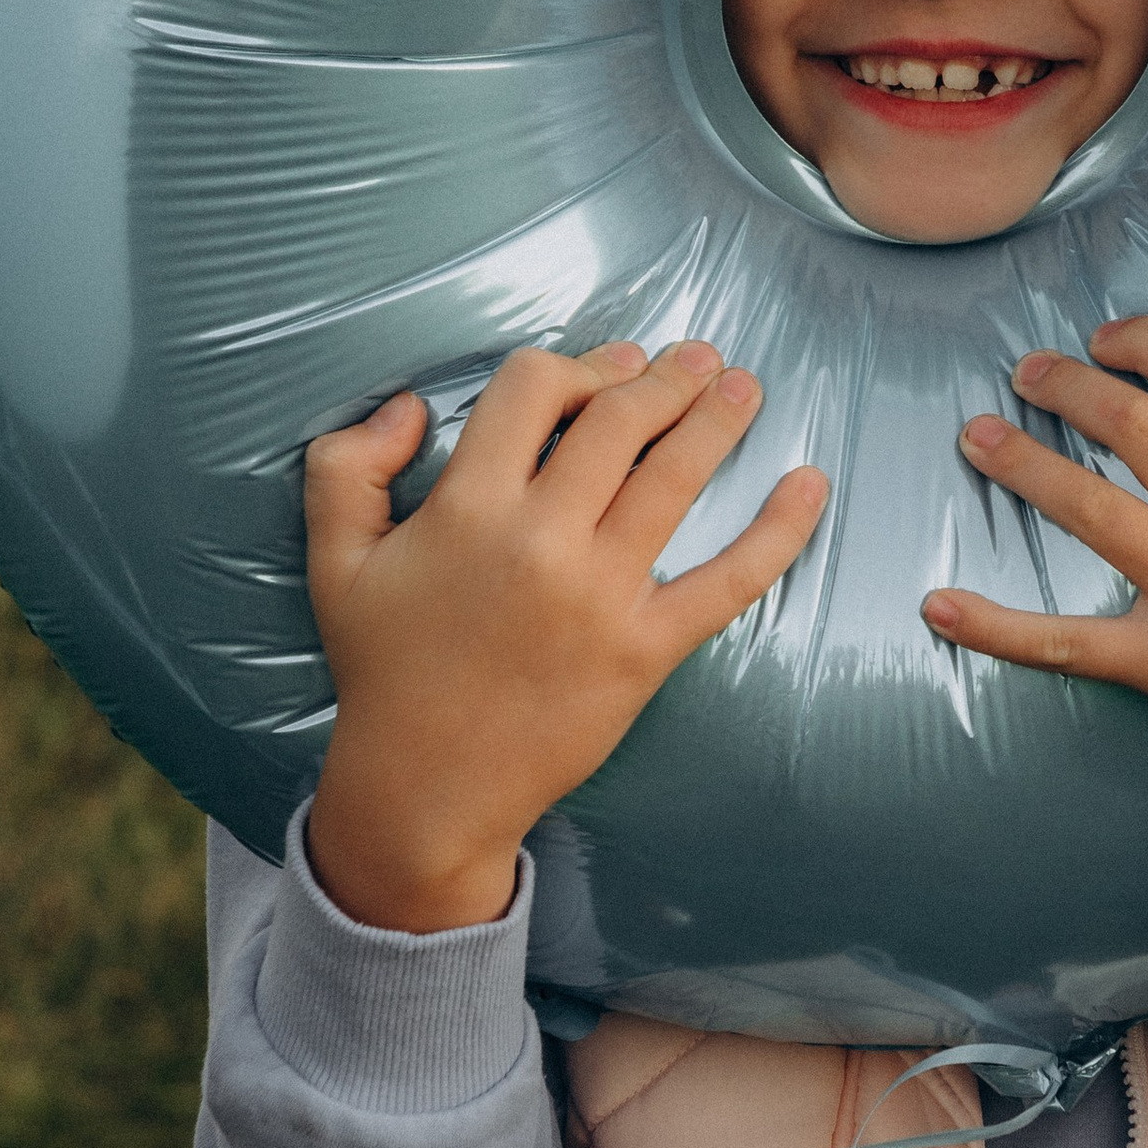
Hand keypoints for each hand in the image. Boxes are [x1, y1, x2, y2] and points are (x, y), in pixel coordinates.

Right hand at [303, 341, 828, 930]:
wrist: (426, 787)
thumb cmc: (384, 671)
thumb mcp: (336, 561)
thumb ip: (346, 468)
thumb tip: (409, 409)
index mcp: (466, 508)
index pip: (535, 388)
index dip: (578, 363)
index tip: (611, 365)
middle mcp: (539, 540)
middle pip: (619, 421)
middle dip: (665, 377)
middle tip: (696, 359)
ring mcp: (599, 595)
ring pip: (675, 477)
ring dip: (718, 418)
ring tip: (742, 386)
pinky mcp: (645, 650)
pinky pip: (729, 580)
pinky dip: (780, 530)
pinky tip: (812, 484)